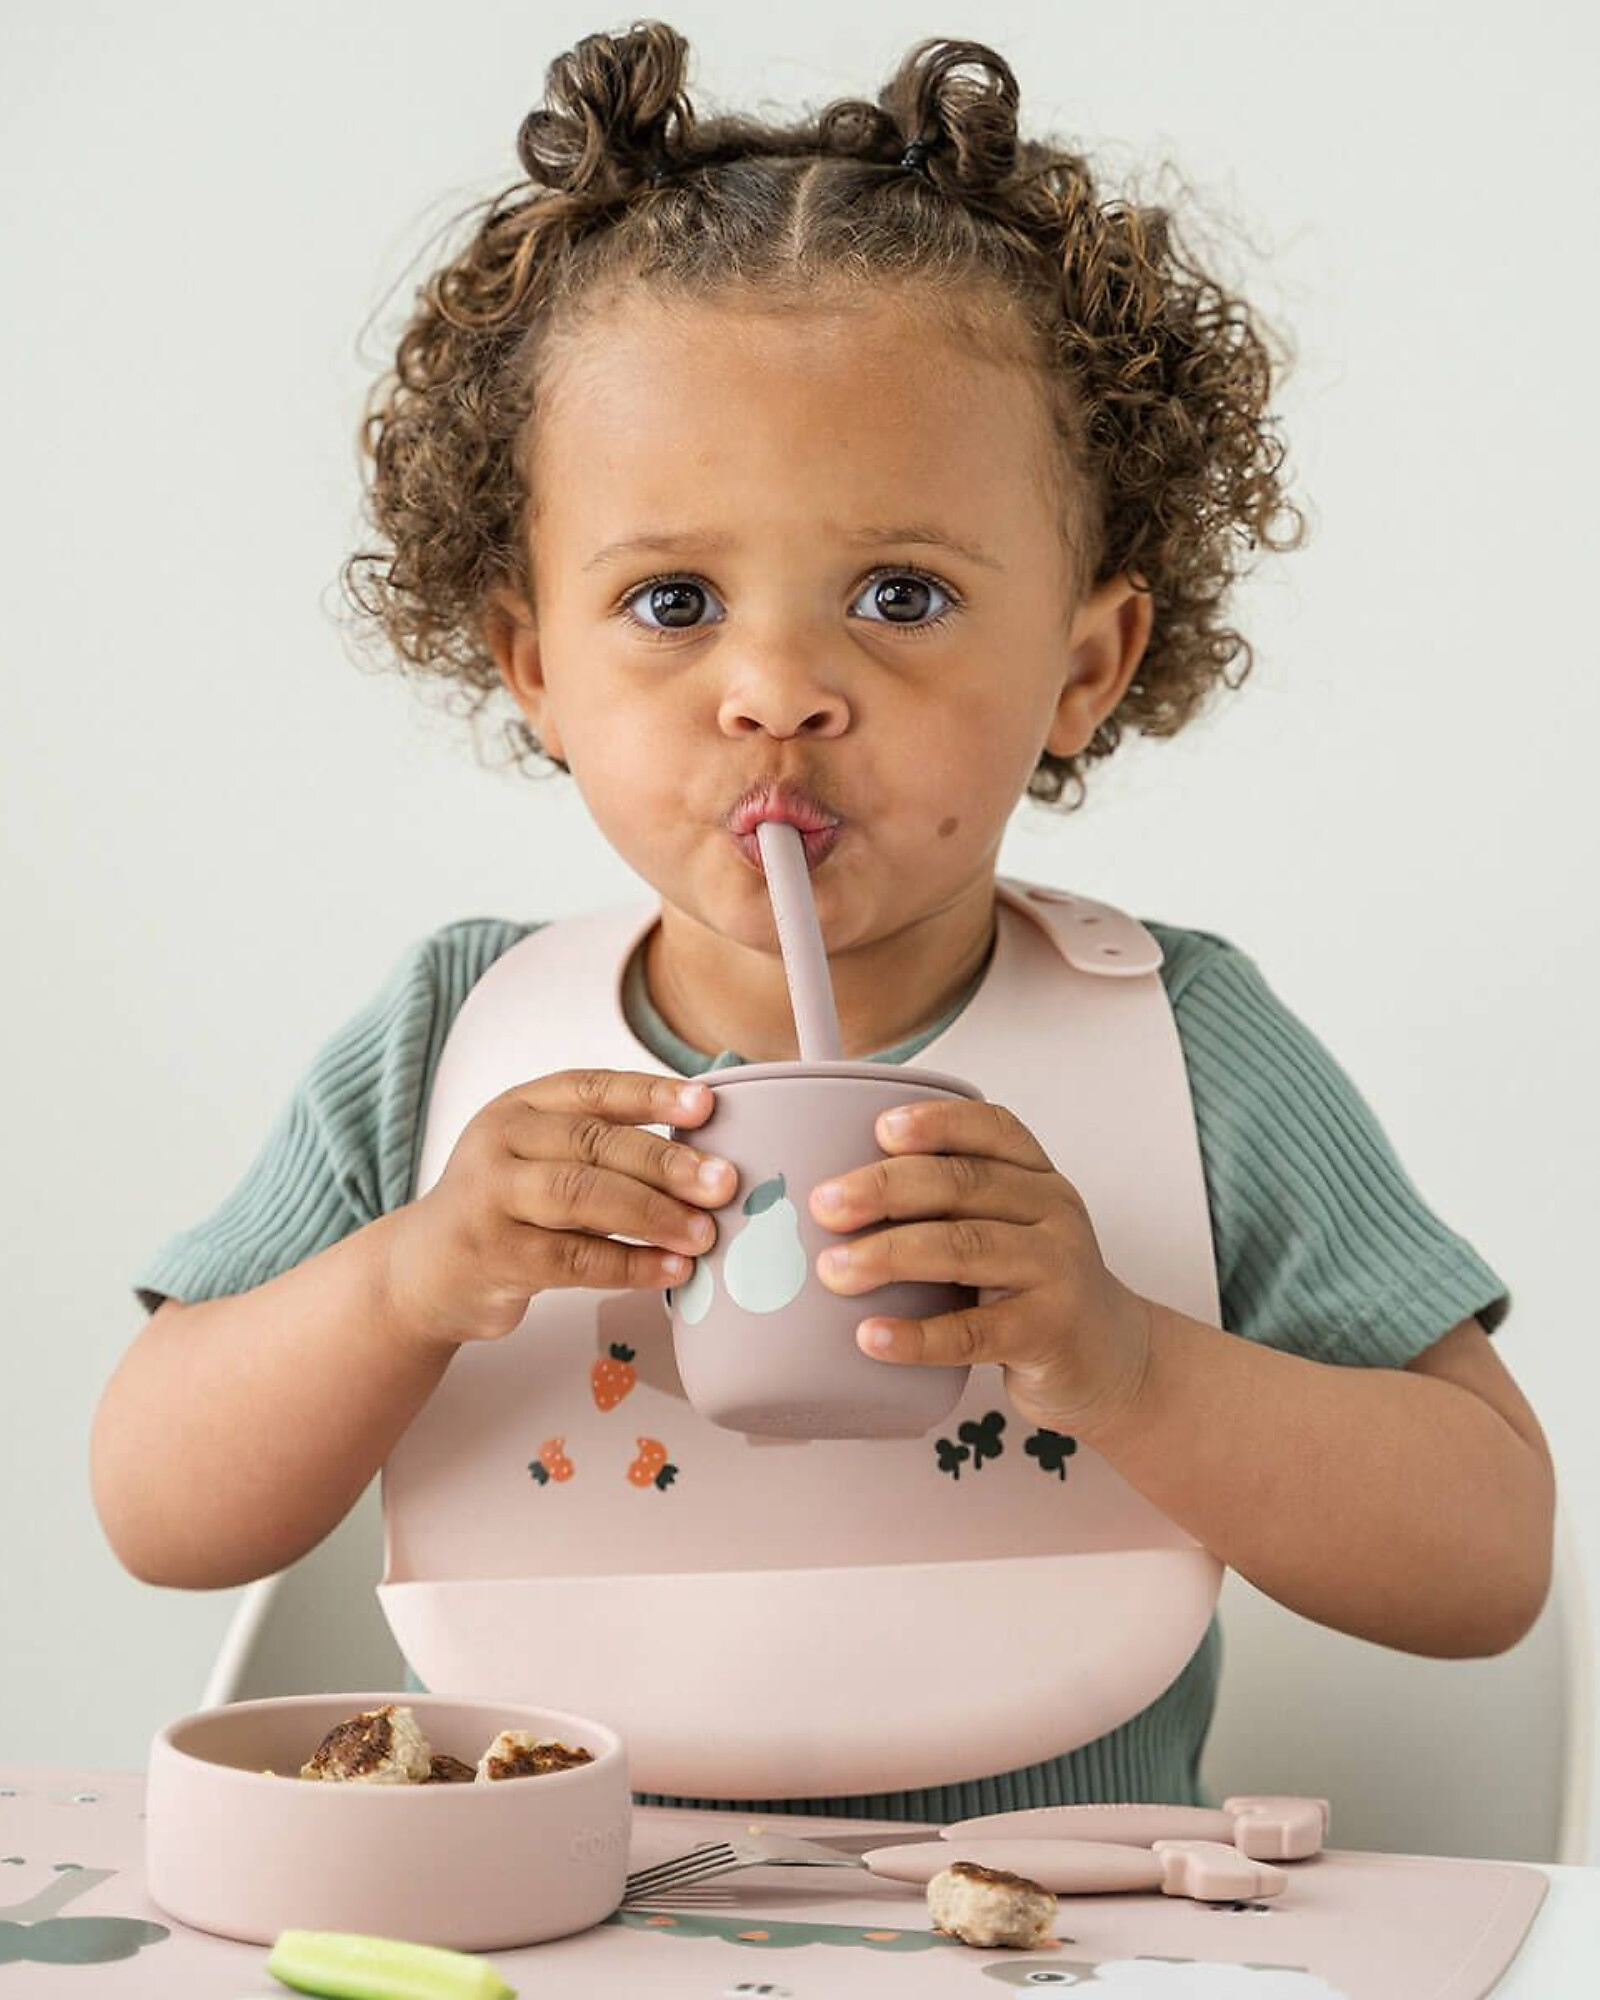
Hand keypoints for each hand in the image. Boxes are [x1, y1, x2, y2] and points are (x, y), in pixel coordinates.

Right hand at [383, 1070, 735, 1350]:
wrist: (423, 1272)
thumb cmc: (507, 1209)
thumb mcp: (539, 1158)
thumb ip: (602, 1146)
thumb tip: (707, 1153)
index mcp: (520, 1107)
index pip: (592, 1088)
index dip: (652, 1094)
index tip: (706, 1106)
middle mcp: (500, 1142)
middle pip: (594, 1144)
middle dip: (666, 1163)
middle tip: (724, 1183)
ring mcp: (489, 1199)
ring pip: (582, 1197)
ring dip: (653, 1215)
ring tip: (705, 1233)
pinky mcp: (492, 1256)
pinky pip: (573, 1259)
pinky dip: (630, 1266)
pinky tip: (671, 1270)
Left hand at [809, 1096, 1152, 1438]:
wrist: (1115, 1361)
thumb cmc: (1035, 1288)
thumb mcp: (1011, 1229)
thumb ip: (950, 1206)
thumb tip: (834, 1198)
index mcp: (1038, 1177)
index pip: (993, 1129)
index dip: (938, 1122)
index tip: (881, 1128)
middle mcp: (1053, 1213)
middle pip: (964, 1185)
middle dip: (886, 1189)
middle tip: (824, 1205)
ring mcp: (1056, 1272)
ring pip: (965, 1250)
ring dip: (890, 1256)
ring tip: (833, 1271)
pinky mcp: (1049, 1333)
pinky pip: (974, 1332)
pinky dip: (917, 1335)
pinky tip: (872, 1337)